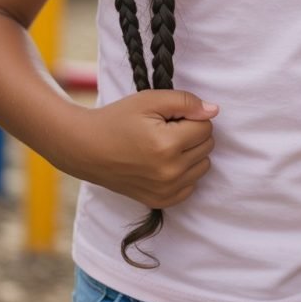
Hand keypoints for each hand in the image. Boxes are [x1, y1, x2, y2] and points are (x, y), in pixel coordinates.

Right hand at [61, 90, 217, 208]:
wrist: (87, 148)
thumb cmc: (118, 119)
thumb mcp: (150, 100)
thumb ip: (185, 102)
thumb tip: (213, 111)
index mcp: (168, 145)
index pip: (206, 127)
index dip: (191, 116)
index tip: (170, 117)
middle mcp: (170, 172)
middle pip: (207, 146)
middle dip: (192, 133)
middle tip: (165, 129)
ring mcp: (166, 191)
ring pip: (203, 165)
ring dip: (191, 153)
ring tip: (164, 145)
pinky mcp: (161, 202)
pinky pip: (191, 185)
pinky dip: (184, 172)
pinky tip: (164, 162)